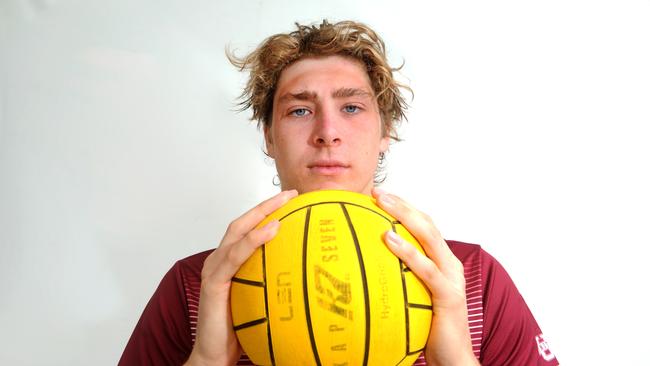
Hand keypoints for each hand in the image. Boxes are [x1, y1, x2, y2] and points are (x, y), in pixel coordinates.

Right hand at [184, 190, 297, 365]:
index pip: (248, 230)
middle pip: (242, 223)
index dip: (267, 213)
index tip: (291, 201)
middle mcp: (220, 260)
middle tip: (291, 194)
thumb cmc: (239, 330)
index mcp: (230, 263)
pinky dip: (253, 239)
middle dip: (266, 206)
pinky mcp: (214, 281)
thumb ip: (274, 284)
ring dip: (261, 214)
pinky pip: (236, 255)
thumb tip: (307, 278)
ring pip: (237, 232)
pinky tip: (272, 230)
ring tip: (283, 203)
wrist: (214, 355)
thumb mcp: (262, 301)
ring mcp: (215, 269)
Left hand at [372, 188, 479, 365]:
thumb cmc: (428, 330)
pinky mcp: (449, 295)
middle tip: (376, 191)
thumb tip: (360, 273)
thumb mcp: (409, 300)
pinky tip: (387, 238)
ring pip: (429, 237)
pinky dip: (407, 250)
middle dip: (402, 203)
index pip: (423, 227)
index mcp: (441, 263)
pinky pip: (425, 269)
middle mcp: (449, 264)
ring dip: (404, 215)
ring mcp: (451, 278)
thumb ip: (395, 282)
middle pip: (427, 224)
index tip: (378, 196)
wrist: (453, 360)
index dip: (404, 208)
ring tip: (381, 202)